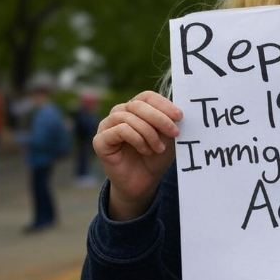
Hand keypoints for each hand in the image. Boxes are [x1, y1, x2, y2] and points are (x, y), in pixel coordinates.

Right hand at [93, 91, 181, 220]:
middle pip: (138, 105)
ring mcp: (107, 126)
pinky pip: (121, 130)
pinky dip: (137, 139)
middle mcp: (119, 113)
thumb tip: (179, 110)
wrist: (143, 183)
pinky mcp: (100, 140)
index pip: (147, 96)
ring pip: (129, 117)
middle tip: (174, 133)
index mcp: (135, 108)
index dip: (163, 104)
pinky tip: (145, 150)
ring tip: (159, 148)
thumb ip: (170, 121)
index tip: (180, 116)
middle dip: (160, 118)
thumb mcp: (168, 137)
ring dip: (149, 132)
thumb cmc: (156, 157)